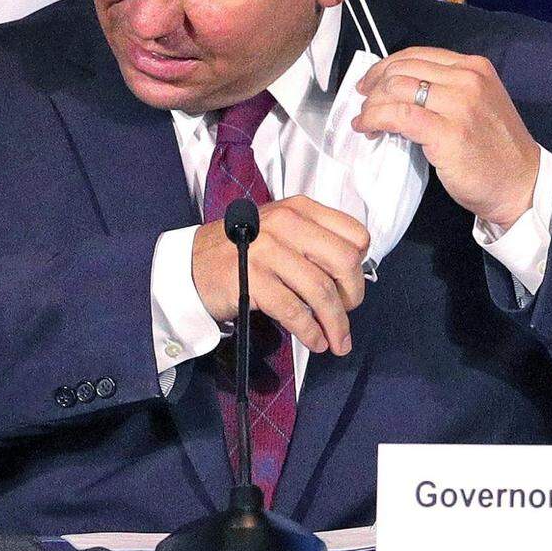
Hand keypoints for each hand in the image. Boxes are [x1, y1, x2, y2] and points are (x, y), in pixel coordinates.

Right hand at [191, 196, 369, 355]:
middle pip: (344, 262)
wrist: (192, 264)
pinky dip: (310, 332)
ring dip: (335, 324)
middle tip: (346, 313)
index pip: (354, 233)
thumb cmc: (242, 250)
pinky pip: (295, 311)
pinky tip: (314, 341)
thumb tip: (353, 275)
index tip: (349, 283)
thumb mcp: (280, 229)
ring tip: (336, 341)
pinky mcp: (253, 279)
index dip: (359, 264)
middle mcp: (286, 223)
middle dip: (353, 296)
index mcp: (299, 209)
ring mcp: (267, 250)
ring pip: (321, 291)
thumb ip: (314, 240)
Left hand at [356, 48, 540, 228]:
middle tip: (364, 102)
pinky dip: (375, 119)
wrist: (523, 185)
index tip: (370, 81)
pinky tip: (368, 128)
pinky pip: (398, 116)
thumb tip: (394, 86)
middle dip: (374, 85)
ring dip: (371, 105)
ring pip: (396, 90)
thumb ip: (444, 88)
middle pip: (402, 70)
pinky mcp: (448, 133)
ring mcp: (459, 105)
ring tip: (365, 119)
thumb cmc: (495, 149)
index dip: (385, 67)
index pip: (416, 55)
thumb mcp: (477, 102)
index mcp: (474, 67)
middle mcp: (468, 80)